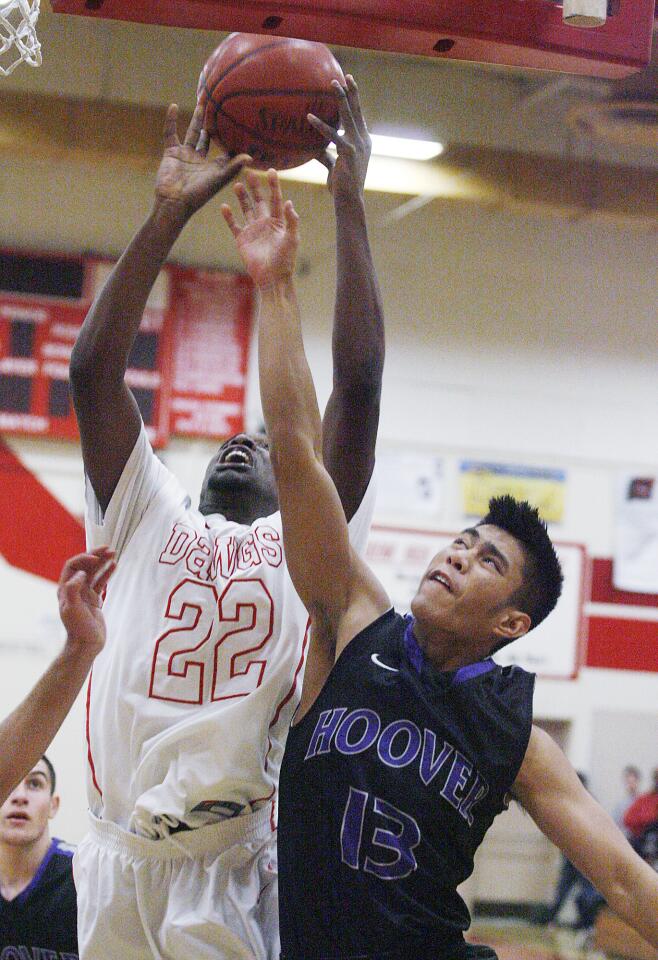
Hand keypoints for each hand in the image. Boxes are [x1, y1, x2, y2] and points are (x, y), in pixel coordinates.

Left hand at [58, 547, 115, 657]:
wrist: (86, 644)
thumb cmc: (78, 628)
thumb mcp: (72, 609)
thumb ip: (73, 589)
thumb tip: (82, 573)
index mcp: (65, 589)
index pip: (73, 566)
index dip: (83, 558)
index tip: (95, 557)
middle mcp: (75, 588)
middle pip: (85, 566)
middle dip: (96, 555)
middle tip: (108, 548)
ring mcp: (85, 593)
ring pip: (94, 572)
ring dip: (103, 562)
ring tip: (114, 554)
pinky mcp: (94, 599)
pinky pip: (101, 582)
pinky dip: (108, 573)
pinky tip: (114, 566)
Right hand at [154, 103, 250, 218]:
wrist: (174, 202)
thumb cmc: (198, 195)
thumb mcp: (218, 180)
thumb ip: (233, 168)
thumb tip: (250, 156)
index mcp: (214, 168)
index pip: (226, 152)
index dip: (233, 141)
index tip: (243, 127)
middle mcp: (200, 160)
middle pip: (208, 139)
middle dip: (214, 126)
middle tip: (221, 110)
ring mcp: (185, 155)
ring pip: (192, 133)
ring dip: (197, 120)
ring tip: (203, 104)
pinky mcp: (171, 153)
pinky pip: (170, 133)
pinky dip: (171, 120)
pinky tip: (174, 106)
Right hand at [221, 170, 298, 287]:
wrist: (272, 279)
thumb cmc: (285, 261)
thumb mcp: (292, 239)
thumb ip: (292, 221)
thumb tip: (289, 202)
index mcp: (278, 222)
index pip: (275, 199)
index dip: (273, 185)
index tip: (271, 171)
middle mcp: (265, 223)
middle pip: (259, 201)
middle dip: (255, 187)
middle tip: (249, 172)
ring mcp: (253, 231)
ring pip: (246, 209)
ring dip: (242, 198)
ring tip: (237, 185)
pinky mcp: (242, 240)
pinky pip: (234, 225)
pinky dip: (229, 216)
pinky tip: (224, 206)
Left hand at [308, 76, 370, 199]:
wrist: (350, 200)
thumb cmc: (342, 186)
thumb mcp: (334, 168)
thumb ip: (327, 156)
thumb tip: (315, 150)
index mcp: (363, 141)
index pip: (358, 115)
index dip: (354, 98)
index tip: (349, 82)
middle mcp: (363, 140)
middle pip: (356, 110)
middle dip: (351, 91)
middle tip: (344, 75)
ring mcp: (358, 144)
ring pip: (349, 115)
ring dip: (341, 98)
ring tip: (333, 84)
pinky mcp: (348, 152)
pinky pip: (333, 135)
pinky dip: (320, 126)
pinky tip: (309, 117)